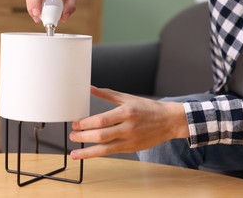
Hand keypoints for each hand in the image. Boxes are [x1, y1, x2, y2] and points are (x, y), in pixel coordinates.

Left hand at [69, 86, 188, 159]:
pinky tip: (89, 154)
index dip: (86, 123)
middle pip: (101, 135)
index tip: (76, 124)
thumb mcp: (128, 98)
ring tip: (75, 152)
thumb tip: (91, 88)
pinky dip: (99, 154)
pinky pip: (112, 153)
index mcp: (126, 112)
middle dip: (84, 137)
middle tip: (73, 135)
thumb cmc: (148, 108)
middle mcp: (128, 127)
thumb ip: (108, 94)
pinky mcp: (132, 149)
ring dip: (88, 152)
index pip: (102, 120)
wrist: (169, 121)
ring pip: (106, 149)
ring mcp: (131, 140)